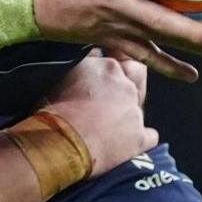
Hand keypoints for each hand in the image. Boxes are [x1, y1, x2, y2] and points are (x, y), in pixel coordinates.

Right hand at [27, 0, 201, 80]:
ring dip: (190, 51)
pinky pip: (143, 56)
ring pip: (156, 42)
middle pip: (157, 19)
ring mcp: (113, 25)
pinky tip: (193, 75)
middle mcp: (114, 2)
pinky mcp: (110, 40)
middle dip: (193, 31)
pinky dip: (168, 67)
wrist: (22, 1)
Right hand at [44, 51, 157, 179]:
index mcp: (106, 66)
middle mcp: (125, 85)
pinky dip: (139, 138)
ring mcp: (136, 112)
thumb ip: (81, 64)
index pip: (114, 55)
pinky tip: (126, 142)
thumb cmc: (51, 111)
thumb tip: (90, 57)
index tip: (98, 73)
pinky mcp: (140, 138)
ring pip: (139, 104)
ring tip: (107, 122)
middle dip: (126, 79)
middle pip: (135, 72)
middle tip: (108, 93)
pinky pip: (149, 135)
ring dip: (128, 109)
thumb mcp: (60, 77)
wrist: (60, 146)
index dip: (107, 65)